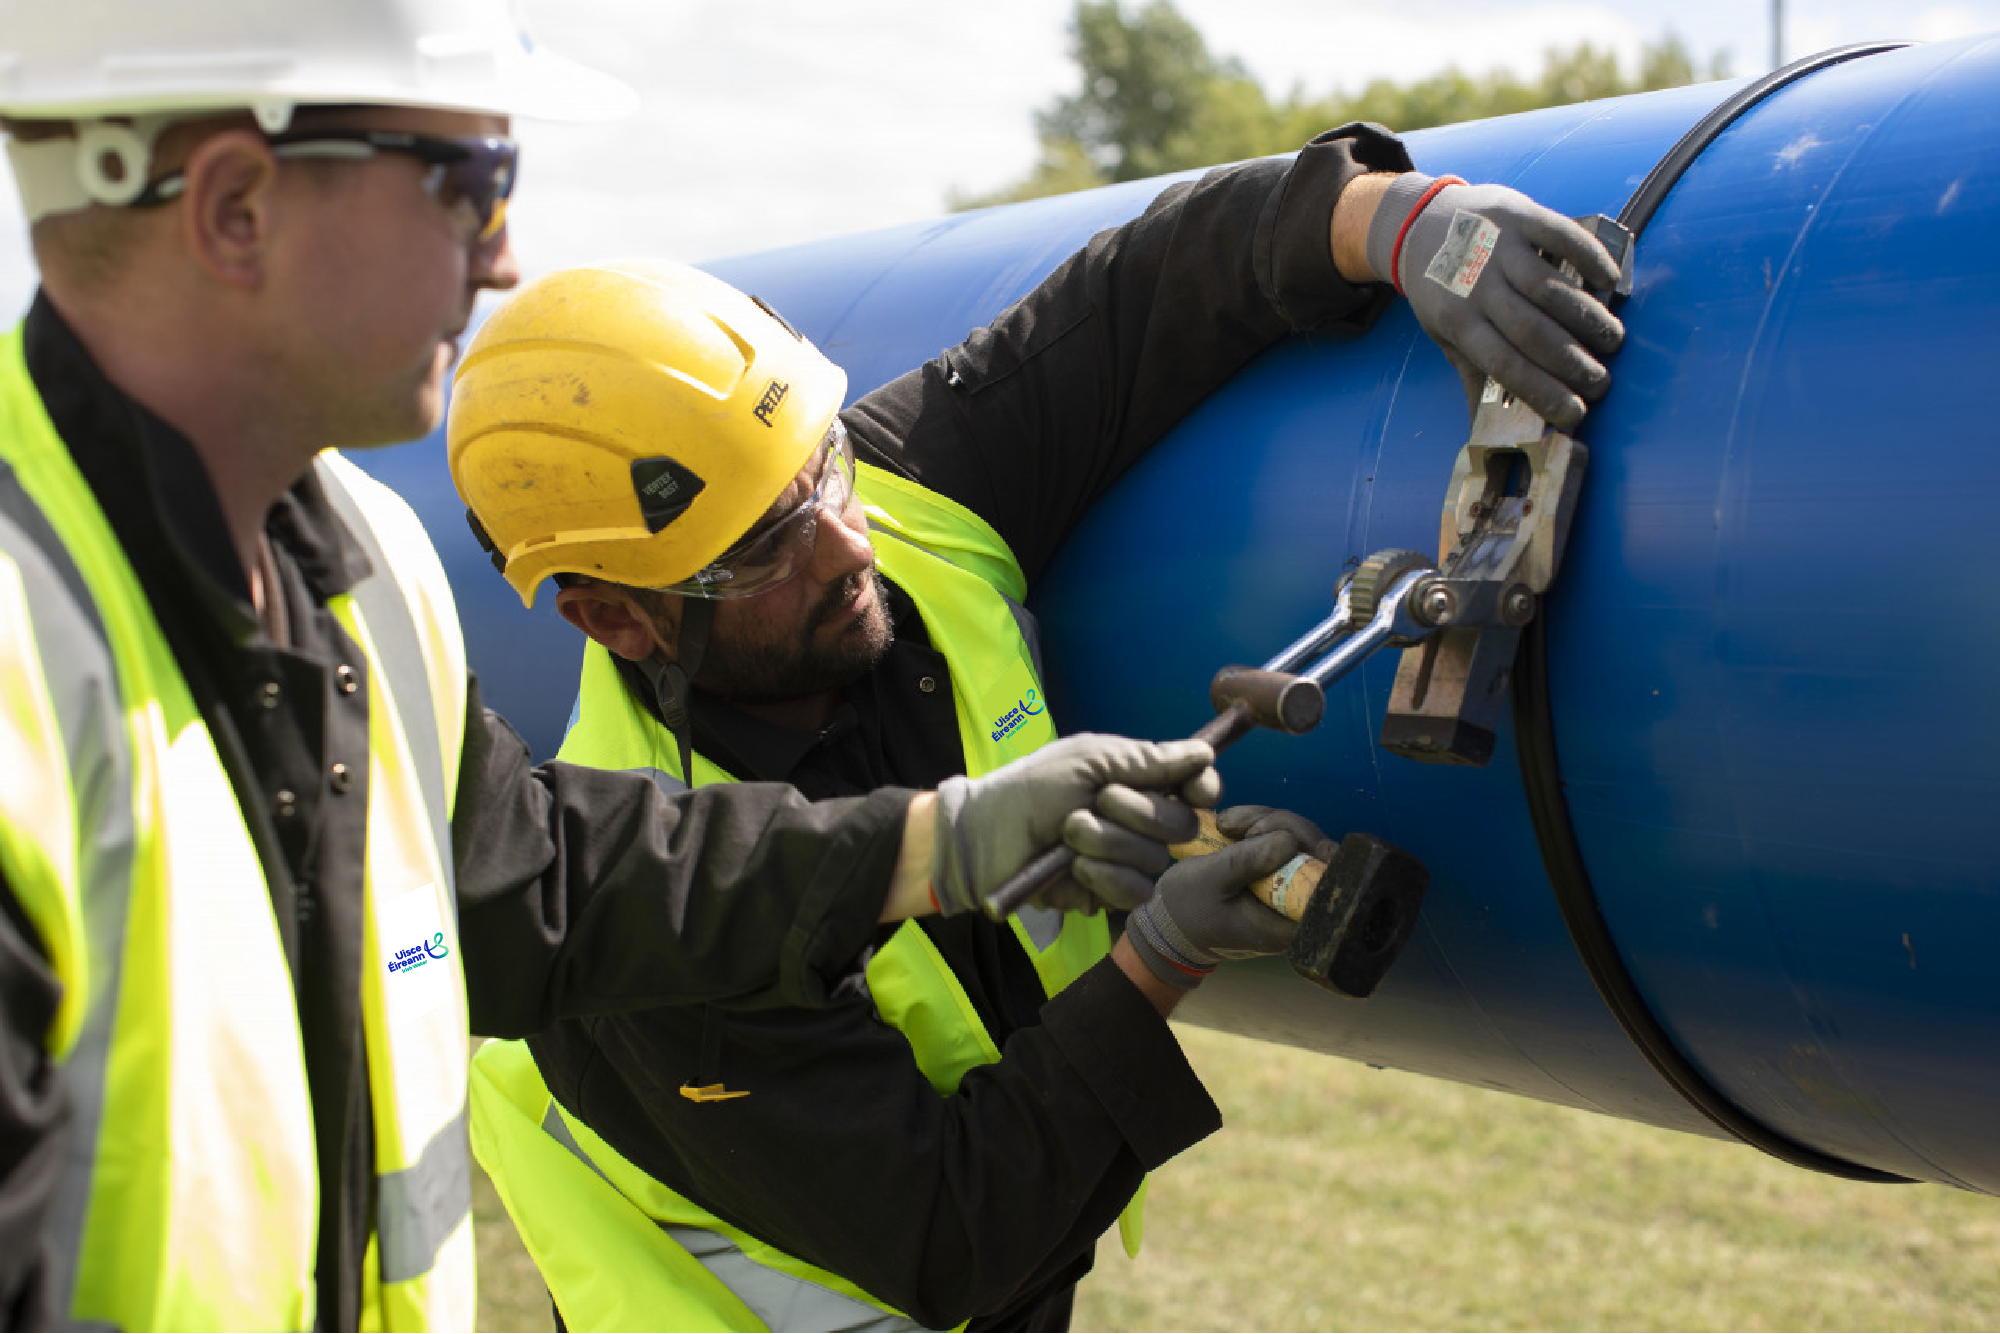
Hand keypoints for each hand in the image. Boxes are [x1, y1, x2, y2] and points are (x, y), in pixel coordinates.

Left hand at [930, 733, 1220, 918]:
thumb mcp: (1089, 760)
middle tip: (1096, 801)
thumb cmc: (1032, 787)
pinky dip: (1103, 877)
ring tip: (1068, 834)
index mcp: (1138, 783)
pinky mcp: (1107, 896)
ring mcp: (1125, 861)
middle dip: (1137, 811)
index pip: (1194, 788)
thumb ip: (1147, 760)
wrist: (986, 834)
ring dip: (1107, 843)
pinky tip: (1074, 868)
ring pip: (1154, 860)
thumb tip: (1204, 752)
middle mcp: (1140, 823)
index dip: (1204, 788)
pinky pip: (1133, 892)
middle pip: (1182, 826)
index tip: (1197, 790)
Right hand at [1124, 803, 1324, 988]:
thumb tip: (1290, 840)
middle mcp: (1297, 911)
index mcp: (1287, 924)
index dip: (1308, 844)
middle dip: (1280, 826)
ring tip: (1228, 825)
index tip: (1267, 831)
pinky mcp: (1278, 877)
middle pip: (1318, 854)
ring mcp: (1290, 893)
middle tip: (1236, 825)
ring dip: (1267, 823)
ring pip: (1301, 843)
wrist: (1168, 927)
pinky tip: (1234, 827)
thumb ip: (1248, 862)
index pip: (1326, 879)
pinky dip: (1262, 828)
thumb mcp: (1210, 881)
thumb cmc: (1185, 910)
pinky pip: (1284, 844)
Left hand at [1365, 172, 1624, 429]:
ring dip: (1586, 317)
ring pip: (1548, 287)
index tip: (1574, 412)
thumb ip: (1471, 374)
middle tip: (1600, 382)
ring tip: (1612, 339)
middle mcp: (1476, 283)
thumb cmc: (1441, 286)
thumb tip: (1481, 431)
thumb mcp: (1444, 332)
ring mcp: (1497, 246)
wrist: (1421, 222)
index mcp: (1458, 320)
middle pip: (1530, 330)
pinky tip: (1610, 280)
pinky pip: (1560, 236)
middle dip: (1571, 362)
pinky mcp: (1518, 214)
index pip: (1503, 364)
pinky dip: (1589, 258)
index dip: (1542, 391)